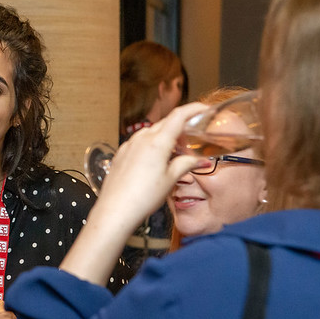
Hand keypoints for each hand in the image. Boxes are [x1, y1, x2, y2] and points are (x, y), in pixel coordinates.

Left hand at [60, 103, 210, 284]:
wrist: (115, 210)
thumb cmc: (143, 196)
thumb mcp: (170, 180)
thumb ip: (185, 164)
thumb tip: (199, 160)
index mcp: (156, 141)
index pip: (178, 116)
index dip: (193, 109)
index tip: (204, 108)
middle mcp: (141, 139)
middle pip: (165, 124)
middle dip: (180, 130)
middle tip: (190, 145)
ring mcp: (128, 145)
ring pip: (151, 134)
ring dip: (165, 139)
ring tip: (173, 157)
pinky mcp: (120, 154)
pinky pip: (139, 143)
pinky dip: (151, 147)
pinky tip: (155, 163)